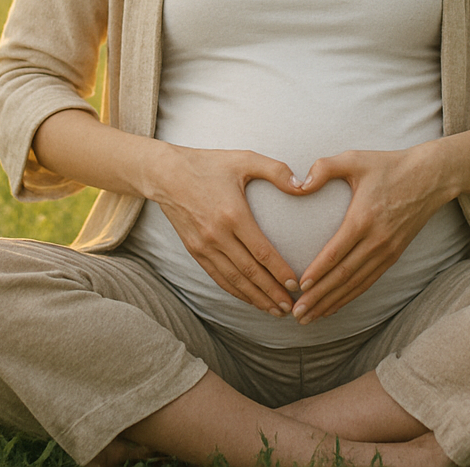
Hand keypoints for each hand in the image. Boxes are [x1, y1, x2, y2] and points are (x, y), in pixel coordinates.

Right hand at [151, 145, 302, 315]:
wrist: (166, 173)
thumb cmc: (209, 164)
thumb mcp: (244, 159)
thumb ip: (276, 171)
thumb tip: (303, 185)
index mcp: (233, 214)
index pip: (261, 252)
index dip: (279, 271)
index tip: (295, 284)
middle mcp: (217, 235)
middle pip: (249, 272)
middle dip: (271, 292)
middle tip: (291, 307)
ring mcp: (203, 245)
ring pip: (233, 280)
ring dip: (255, 297)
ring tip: (275, 310)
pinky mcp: (194, 250)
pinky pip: (218, 277)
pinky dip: (235, 291)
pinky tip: (249, 298)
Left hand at [291, 145, 451, 324]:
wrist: (430, 177)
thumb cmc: (388, 165)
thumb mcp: (355, 159)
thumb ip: (325, 167)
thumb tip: (299, 184)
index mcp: (363, 219)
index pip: (336, 253)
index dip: (317, 272)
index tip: (299, 287)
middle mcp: (377, 240)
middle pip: (344, 276)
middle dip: (319, 297)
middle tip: (297, 314)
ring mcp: (388, 251)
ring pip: (356, 284)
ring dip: (332, 302)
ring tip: (311, 317)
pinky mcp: (394, 254)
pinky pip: (369, 281)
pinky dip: (351, 296)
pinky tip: (335, 305)